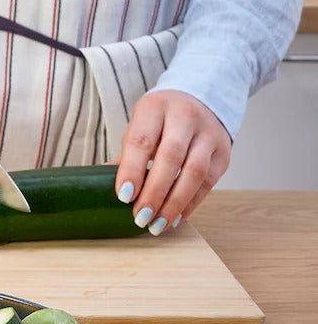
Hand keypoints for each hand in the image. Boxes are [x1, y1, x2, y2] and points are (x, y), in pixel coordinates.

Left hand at [114, 90, 231, 234]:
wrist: (201, 98)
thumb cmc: (161, 118)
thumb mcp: (140, 124)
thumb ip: (127, 153)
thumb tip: (101, 184)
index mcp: (156, 107)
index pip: (142, 140)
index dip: (132, 170)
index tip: (124, 197)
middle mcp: (185, 116)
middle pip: (171, 157)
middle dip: (154, 192)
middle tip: (140, 217)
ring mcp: (209, 134)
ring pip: (194, 172)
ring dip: (174, 203)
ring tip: (157, 225)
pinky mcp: (223, 153)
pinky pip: (208, 183)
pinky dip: (190, 203)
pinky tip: (174, 217)